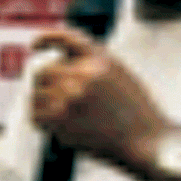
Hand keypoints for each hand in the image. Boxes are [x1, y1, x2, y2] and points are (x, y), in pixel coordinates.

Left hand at [30, 27, 171, 174]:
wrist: (146, 142)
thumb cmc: (136, 112)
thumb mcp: (120, 74)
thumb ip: (91, 64)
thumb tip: (58, 63)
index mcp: (98, 59)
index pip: (65, 39)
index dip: (47, 38)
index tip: (34, 44)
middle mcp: (82, 74)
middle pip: (43, 70)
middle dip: (45, 82)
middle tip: (56, 98)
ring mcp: (70, 96)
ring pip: (37, 93)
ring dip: (43, 102)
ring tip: (62, 114)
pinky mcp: (61, 120)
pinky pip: (36, 115)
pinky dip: (41, 120)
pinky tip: (56, 125)